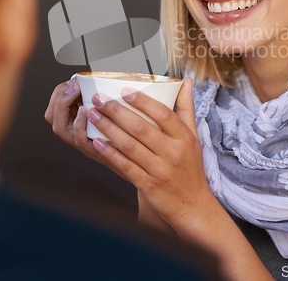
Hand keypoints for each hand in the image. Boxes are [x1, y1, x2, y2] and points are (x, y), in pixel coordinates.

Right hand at [44, 77, 128, 179]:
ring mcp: (81, 142)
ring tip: (74, 94)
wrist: (136, 158)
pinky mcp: (93, 150)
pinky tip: (85, 111)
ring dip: (64, 107)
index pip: (54, 105)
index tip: (73, 81)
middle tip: (73, 87)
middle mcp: (74, 132)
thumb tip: (95, 76)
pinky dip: (79, 124)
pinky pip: (79, 139)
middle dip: (59, 97)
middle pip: (51, 116)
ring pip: (59, 128)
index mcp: (75, 120)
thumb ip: (100, 95)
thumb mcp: (108, 108)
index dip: (60, 92)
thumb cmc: (124, 132)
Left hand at [77, 77, 213, 225]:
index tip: (124, 91)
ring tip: (94, 115)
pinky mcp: (148, 185)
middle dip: (116, 111)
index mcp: (184, 137)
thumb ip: (186, 107)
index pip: (164, 114)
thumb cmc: (191, 166)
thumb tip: (187, 80)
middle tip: (99, 99)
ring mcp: (160, 170)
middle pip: (141, 127)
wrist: (192, 205)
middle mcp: (173, 152)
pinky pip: (126, 166)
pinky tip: (98, 142)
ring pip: (130, 145)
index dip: (143, 101)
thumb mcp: (193, 136)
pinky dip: (111, 153)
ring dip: (109, 128)